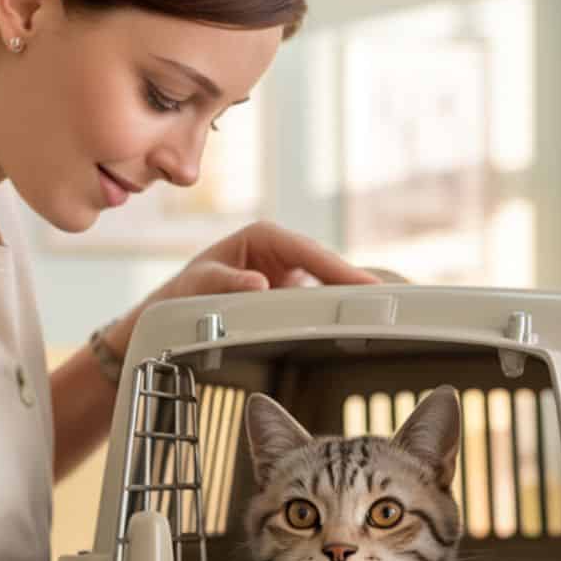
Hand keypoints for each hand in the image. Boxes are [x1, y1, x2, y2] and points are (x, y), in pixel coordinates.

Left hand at [105, 221, 378, 351]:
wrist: (173, 315)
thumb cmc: (182, 294)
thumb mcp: (200, 285)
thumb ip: (226, 283)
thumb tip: (257, 283)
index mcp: (263, 236)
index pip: (310, 251)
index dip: (340, 268)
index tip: (366, 286)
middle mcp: (281, 250)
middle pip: (327, 265)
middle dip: (354, 282)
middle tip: (387, 301)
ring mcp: (290, 271)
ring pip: (327, 283)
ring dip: (350, 297)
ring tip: (384, 313)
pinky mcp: (293, 293)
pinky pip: (320, 300)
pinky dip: (338, 310)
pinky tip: (361, 324)